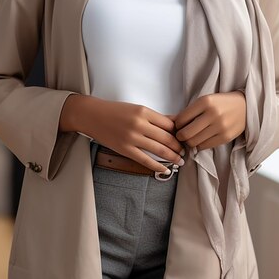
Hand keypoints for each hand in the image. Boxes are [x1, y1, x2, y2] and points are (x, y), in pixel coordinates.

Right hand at [66, 96, 184, 173]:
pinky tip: (166, 170)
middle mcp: (139, 124)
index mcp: (144, 111)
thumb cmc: (115, 110)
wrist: (92, 115)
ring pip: (159, 149)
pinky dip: (157, 166)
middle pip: (167, 137)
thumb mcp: (137, 108)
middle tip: (186, 151)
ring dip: (172, 157)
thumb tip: (174, 122)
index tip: (186, 137)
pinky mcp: (125, 149)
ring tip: (180, 161)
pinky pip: (145, 160)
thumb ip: (155, 117)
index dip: (180, 132)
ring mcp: (132, 138)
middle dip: (179, 146)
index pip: (169, 124)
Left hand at [172, 91, 245, 151]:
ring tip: (191, 137)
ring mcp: (220, 127)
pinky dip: (199, 145)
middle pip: (186, 133)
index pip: (181, 119)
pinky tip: (200, 139)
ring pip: (194, 142)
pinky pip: (204, 146)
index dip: (176, 125)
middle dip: (180, 136)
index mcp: (205, 101)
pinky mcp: (225, 137)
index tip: (177, 126)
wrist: (245, 106)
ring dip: (189, 142)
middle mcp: (212, 114)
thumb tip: (173, 123)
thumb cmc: (222, 103)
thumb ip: (191, 111)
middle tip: (180, 134)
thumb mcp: (206, 100)